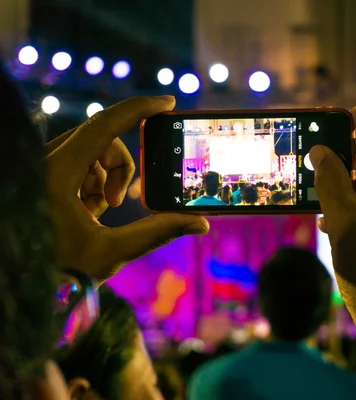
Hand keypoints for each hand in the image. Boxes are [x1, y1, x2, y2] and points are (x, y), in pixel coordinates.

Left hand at [45, 96, 209, 282]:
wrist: (27, 284)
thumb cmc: (62, 271)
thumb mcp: (113, 251)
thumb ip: (158, 232)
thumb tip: (201, 223)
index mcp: (56, 174)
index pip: (103, 127)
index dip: (138, 109)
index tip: (167, 102)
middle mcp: (44, 162)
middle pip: (101, 139)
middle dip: (120, 167)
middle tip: (115, 203)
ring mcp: (42, 165)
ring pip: (91, 150)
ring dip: (105, 178)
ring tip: (94, 214)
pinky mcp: (43, 171)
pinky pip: (78, 160)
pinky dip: (92, 181)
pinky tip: (83, 210)